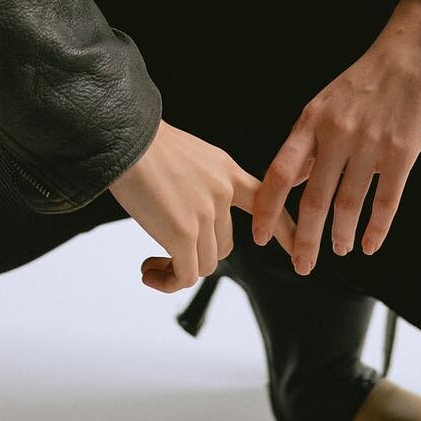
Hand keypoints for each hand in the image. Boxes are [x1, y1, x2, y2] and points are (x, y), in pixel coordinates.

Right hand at [108, 117, 298, 294]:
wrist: (124, 139)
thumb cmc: (144, 146)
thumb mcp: (187, 157)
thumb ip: (200, 184)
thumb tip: (189, 218)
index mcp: (225, 170)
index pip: (266, 200)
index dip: (282, 228)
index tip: (296, 247)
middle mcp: (222, 192)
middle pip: (223, 245)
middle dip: (197, 254)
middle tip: (166, 256)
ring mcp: (206, 213)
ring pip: (204, 263)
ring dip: (178, 270)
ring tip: (151, 265)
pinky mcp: (185, 233)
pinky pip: (186, 275)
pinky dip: (168, 281)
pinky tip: (148, 272)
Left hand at [250, 0, 420, 271]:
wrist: (416, 46)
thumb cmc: (372, 74)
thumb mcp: (329, 100)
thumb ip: (312, 139)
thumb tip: (296, 177)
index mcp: (312, 119)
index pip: (280, 172)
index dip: (267, 208)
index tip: (257, 236)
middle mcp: (337, 134)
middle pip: (313, 199)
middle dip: (305, 239)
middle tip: (301, 266)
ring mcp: (370, 144)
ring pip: (349, 205)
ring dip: (341, 235)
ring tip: (340, 251)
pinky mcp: (403, 152)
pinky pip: (386, 201)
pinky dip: (377, 228)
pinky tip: (371, 244)